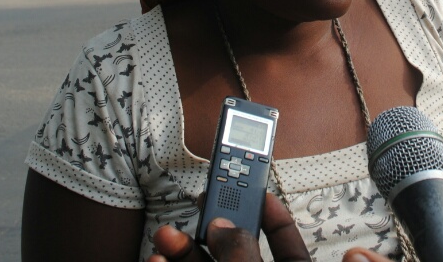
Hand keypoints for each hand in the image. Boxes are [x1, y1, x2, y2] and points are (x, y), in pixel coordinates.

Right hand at [148, 193, 310, 261]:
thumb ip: (244, 255)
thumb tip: (224, 228)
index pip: (286, 240)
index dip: (272, 210)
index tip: (255, 188)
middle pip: (235, 250)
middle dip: (213, 224)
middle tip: (199, 203)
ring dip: (181, 250)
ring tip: (163, 236)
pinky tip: (156, 259)